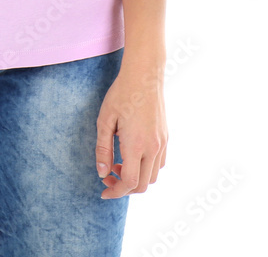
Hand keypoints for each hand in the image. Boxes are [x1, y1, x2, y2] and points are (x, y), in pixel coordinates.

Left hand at [95, 58, 167, 198]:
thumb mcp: (105, 120)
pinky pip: (159, 163)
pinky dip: (146, 168)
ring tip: (118, 163)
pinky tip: (132, 155)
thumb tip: (102, 172)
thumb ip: (103, 149)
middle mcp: (153, 147)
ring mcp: (162, 142)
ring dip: (136, 178)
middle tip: (107, 176)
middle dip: (124, 187)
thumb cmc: (121, 94)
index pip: (129, 182)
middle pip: (143, 185)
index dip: (115, 191)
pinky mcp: (165, 137)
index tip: (103, 190)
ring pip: (153, 176)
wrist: (144, 75)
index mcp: (136, 145)